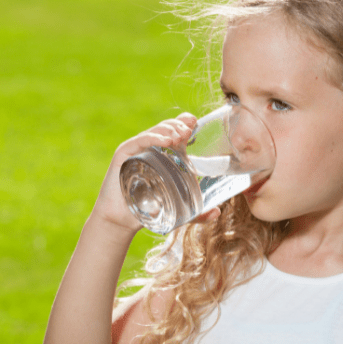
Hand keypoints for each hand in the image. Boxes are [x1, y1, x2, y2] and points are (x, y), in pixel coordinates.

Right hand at [92, 112, 199, 232]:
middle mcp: (150, 148)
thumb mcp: (180, 210)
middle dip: (180, 126)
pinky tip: (167, 140)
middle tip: (190, 130)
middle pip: (167, 128)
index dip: (186, 123)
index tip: (197, 123)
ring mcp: (137, 149)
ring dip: (170, 129)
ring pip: (155, 131)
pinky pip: (140, 141)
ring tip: (182, 134)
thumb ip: (199, 213)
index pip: (176, 131)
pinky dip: (154, 137)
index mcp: (164, 154)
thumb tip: (218, 212)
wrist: (123, 220)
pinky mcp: (124, 154)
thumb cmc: (150, 210)